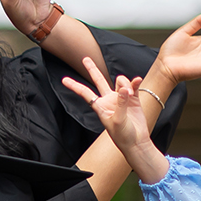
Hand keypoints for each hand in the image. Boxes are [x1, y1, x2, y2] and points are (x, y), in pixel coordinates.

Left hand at [61, 57, 168, 183]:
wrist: (136, 142)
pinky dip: (135, 82)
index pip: (85, 93)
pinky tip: (137, 81)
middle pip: (99, 81)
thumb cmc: (122, 136)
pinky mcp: (133, 100)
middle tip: (86, 59)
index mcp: (100, 106)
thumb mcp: (118, 120)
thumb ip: (120, 103)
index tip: (63, 79)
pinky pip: (133, 86)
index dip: (74, 86)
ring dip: (125, 83)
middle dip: (92, 70)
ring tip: (129, 93)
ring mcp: (121, 99)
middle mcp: (109, 100)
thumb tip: (122, 88)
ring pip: (119, 81)